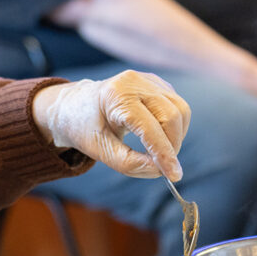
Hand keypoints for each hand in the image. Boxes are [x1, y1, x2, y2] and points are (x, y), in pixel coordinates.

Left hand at [34, 71, 191, 180]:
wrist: (76, 106)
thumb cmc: (85, 128)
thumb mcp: (99, 150)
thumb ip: (128, 163)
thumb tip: (159, 170)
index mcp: (116, 95)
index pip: (149, 127)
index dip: (164, 153)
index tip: (174, 175)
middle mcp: (135, 81)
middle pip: (171, 116)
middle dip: (172, 146)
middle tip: (163, 166)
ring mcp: (149, 80)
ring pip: (181, 110)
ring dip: (177, 136)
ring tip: (159, 152)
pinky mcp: (158, 84)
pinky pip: (178, 107)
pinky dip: (175, 127)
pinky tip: (159, 136)